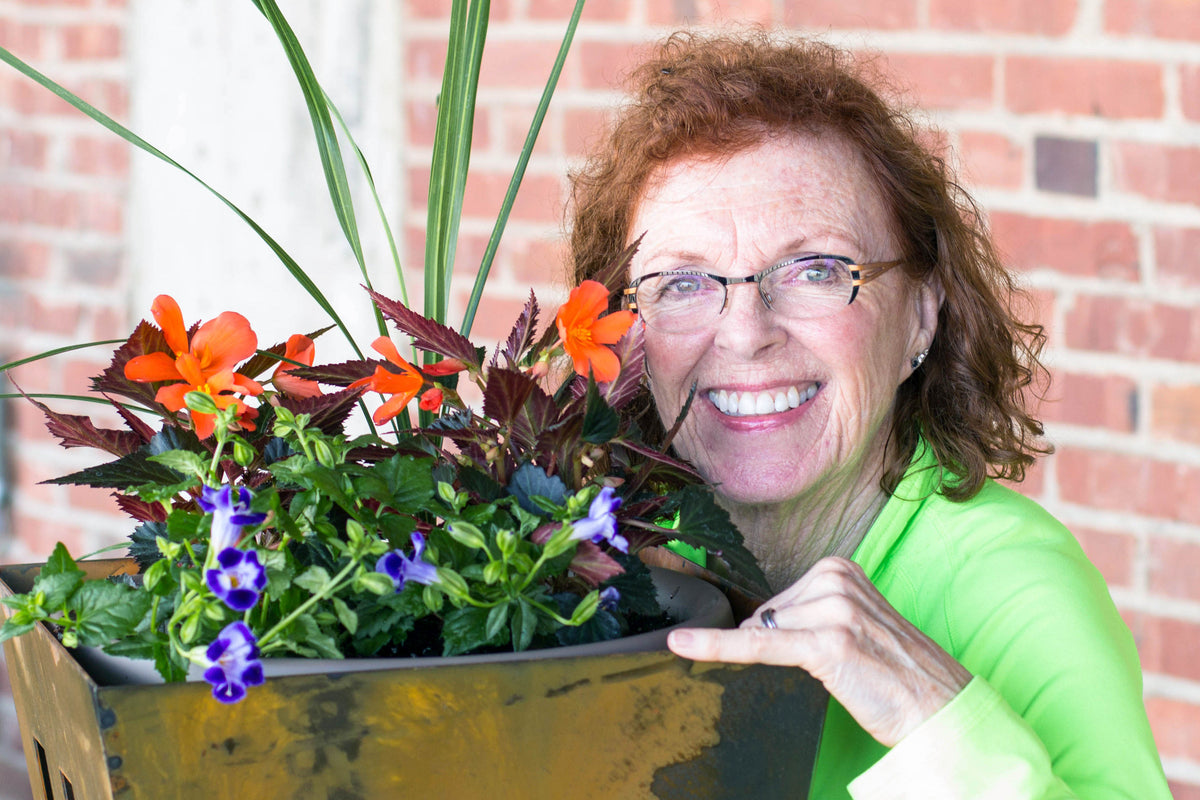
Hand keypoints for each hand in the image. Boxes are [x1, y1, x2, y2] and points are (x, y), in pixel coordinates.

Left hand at [667, 556, 971, 746]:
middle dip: (786, 646)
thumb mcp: (852, 622)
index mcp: (839, 568)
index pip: (776, 601)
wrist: (939, 707)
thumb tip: (754, 625)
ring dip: (792, 661)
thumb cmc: (895, 672)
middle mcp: (834, 580)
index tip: (799, 645)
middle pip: (767, 615)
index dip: (780, 633)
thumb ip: (808, 612)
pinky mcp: (826, 643)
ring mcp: (832, 609)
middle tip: (839, 665)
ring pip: (766, 633)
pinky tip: (684, 645)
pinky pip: (757, 645)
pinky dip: (718, 647)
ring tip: (845, 670)